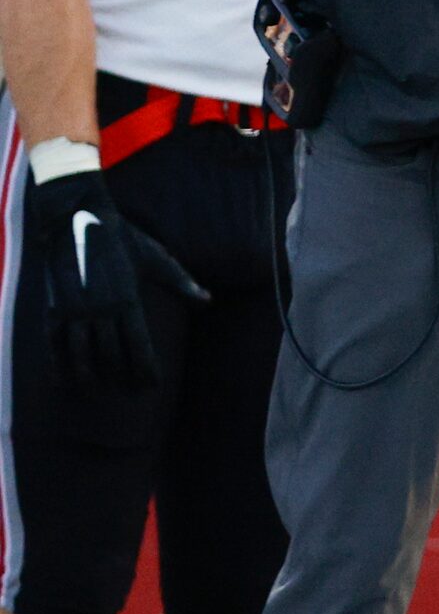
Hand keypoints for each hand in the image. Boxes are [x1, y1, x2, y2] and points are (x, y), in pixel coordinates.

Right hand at [26, 167, 207, 389]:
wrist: (78, 218)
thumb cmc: (124, 238)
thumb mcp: (158, 259)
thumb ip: (183, 282)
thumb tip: (208, 300)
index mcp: (128, 301)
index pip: (139, 347)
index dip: (145, 371)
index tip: (152, 387)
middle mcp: (101, 309)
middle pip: (111, 356)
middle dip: (121, 378)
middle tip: (130, 394)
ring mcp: (75, 309)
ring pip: (80, 353)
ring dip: (89, 377)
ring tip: (97, 393)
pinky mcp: (54, 305)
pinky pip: (55, 341)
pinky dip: (58, 362)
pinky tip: (64, 378)